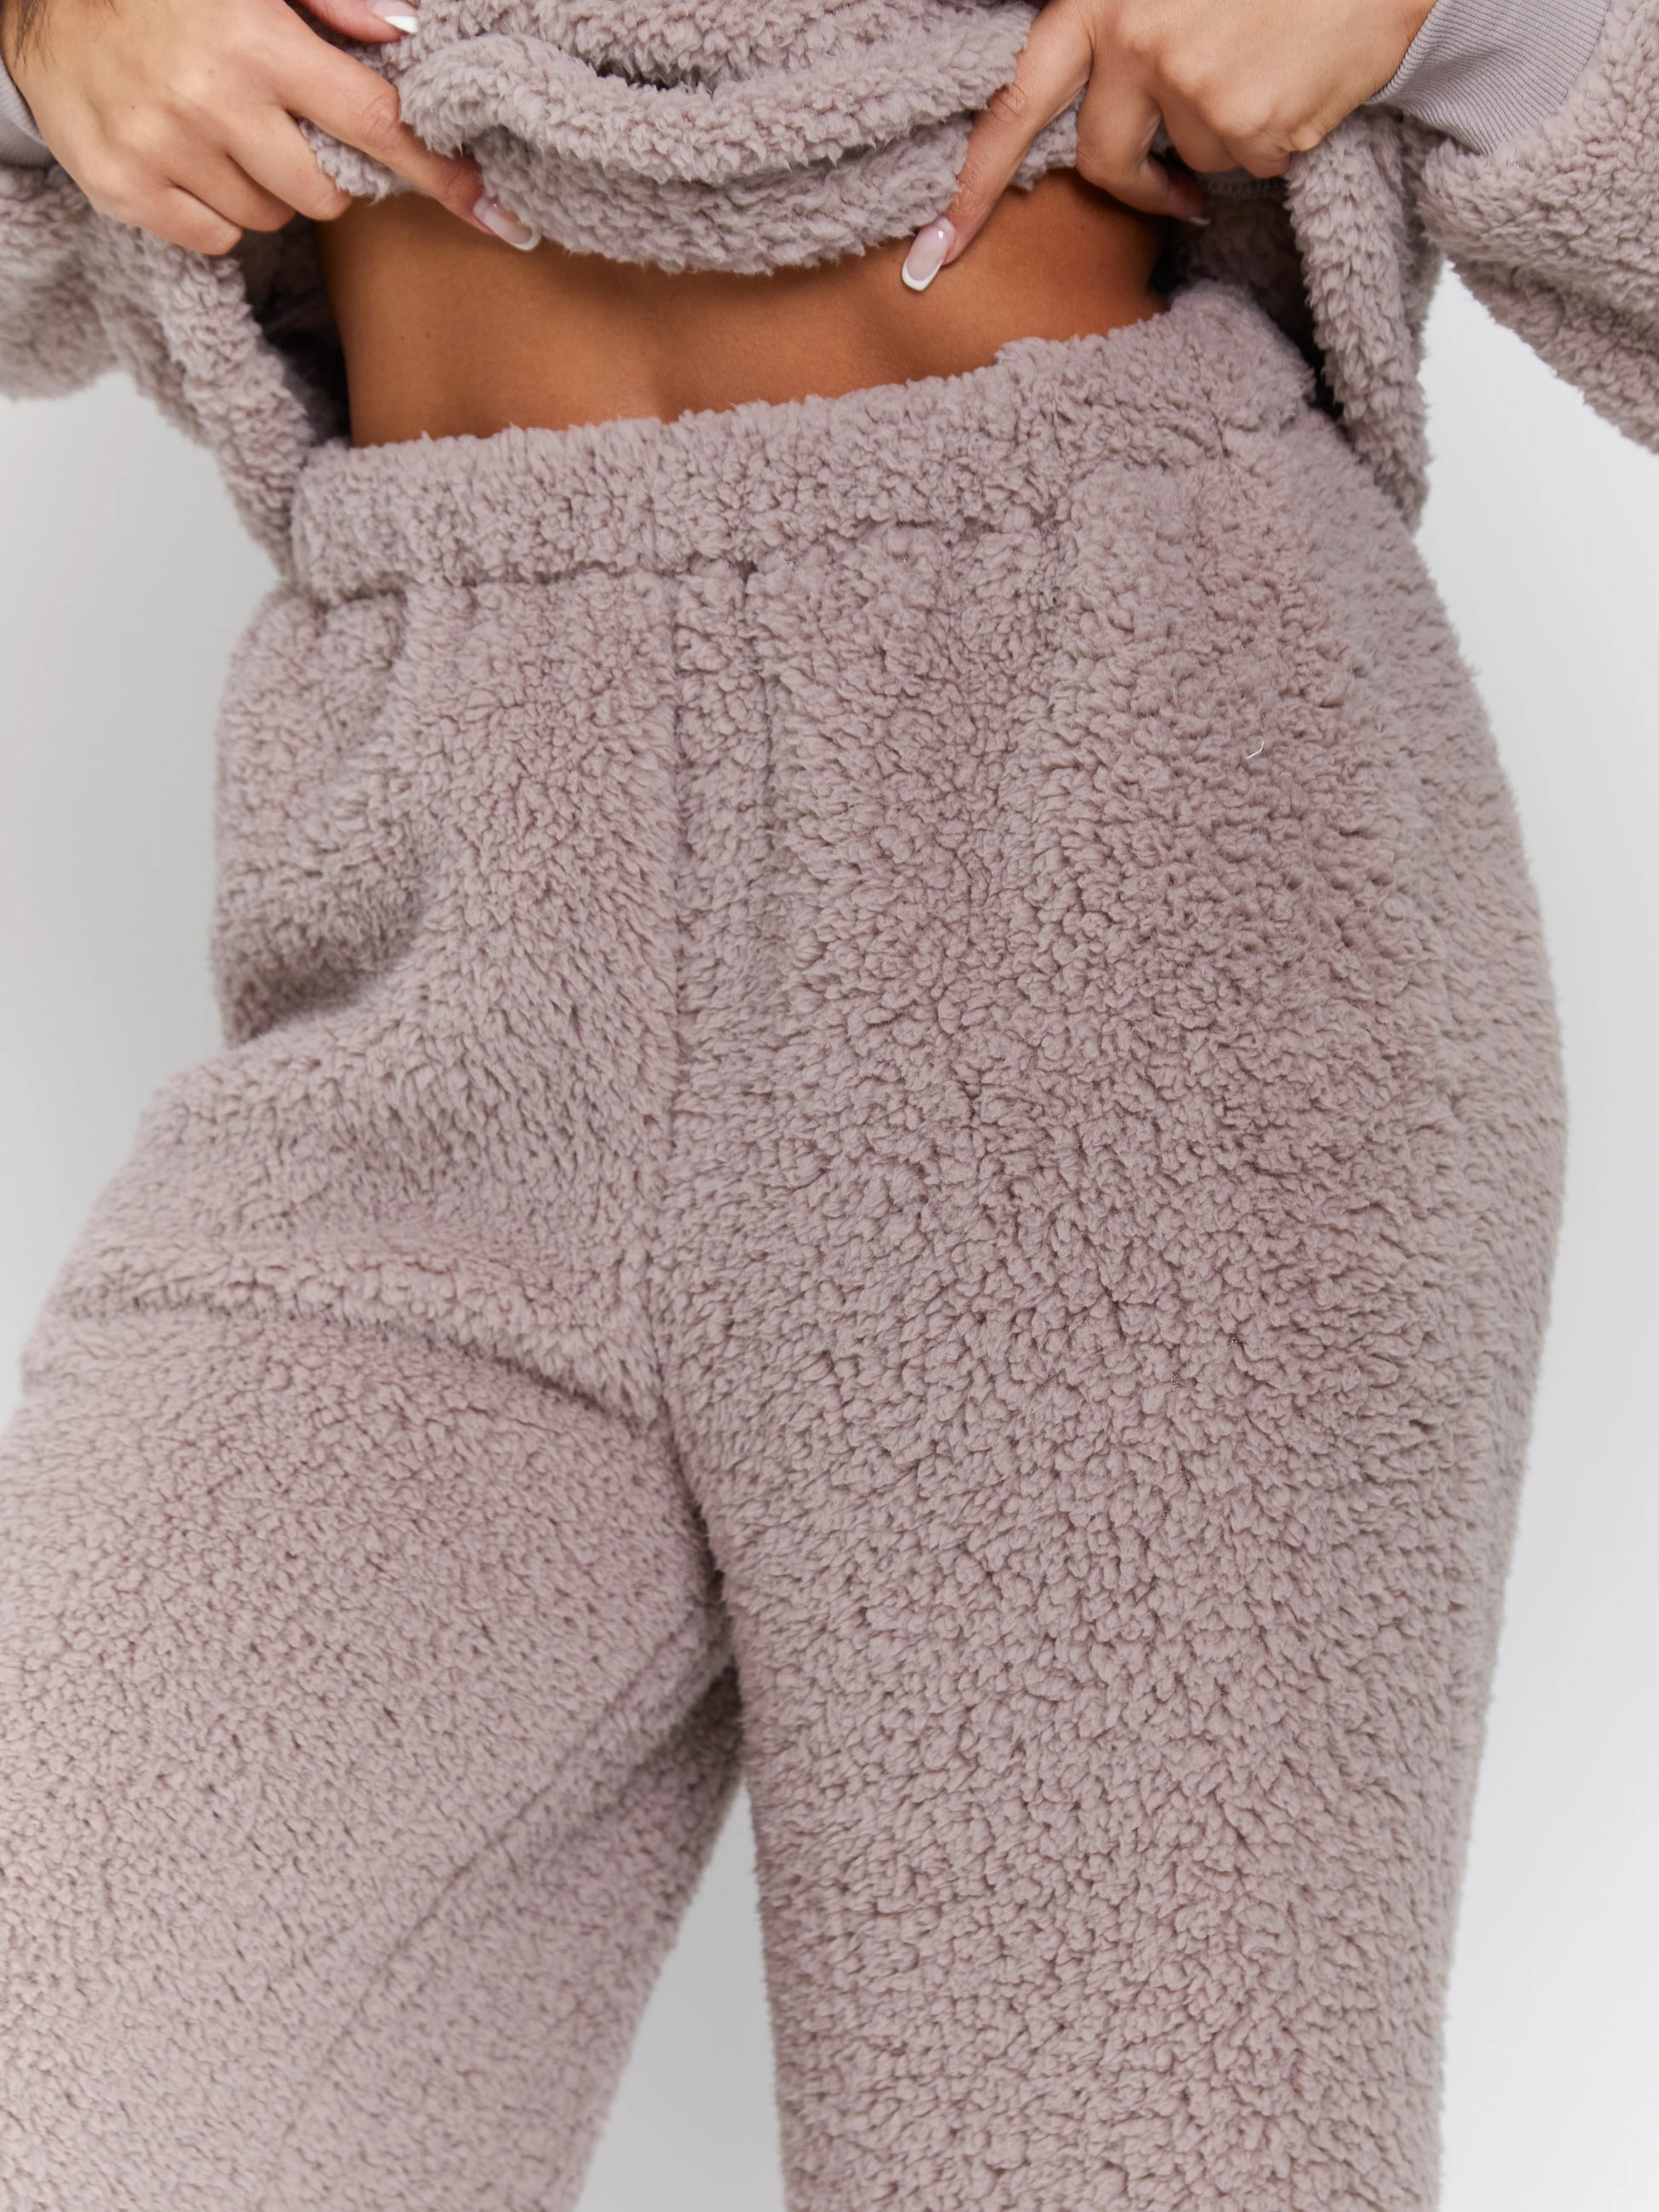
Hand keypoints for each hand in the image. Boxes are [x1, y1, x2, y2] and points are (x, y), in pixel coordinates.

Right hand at [0, 0, 535, 255]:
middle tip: (282, 121)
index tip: (500, 215)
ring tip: (220, 126)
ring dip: (264, 186)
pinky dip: (214, 207)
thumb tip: (406, 31)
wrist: (40, 0)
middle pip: (327, 192)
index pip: (378, 125)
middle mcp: (211, 101)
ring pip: (272, 218)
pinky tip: (187, 153)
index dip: (443, 173)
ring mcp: (164, 151)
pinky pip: (215, 237)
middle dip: (322, 167)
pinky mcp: (125, 190)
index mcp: (255, 41)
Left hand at [900, 0, 1433, 287]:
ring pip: (1188, 162)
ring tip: (1273, 69)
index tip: (934, 253)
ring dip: (1227, 138)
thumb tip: (1086, 119)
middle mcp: (1135, 39)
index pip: (1015, 106)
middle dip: (1140, 185)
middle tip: (1176, 193)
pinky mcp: (1251, 124)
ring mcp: (1192, 84)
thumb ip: (1120, 35)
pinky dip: (1277, 140)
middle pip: (1102, 161)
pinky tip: (1303, 83)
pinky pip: (1247, 166)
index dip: (973, 187)